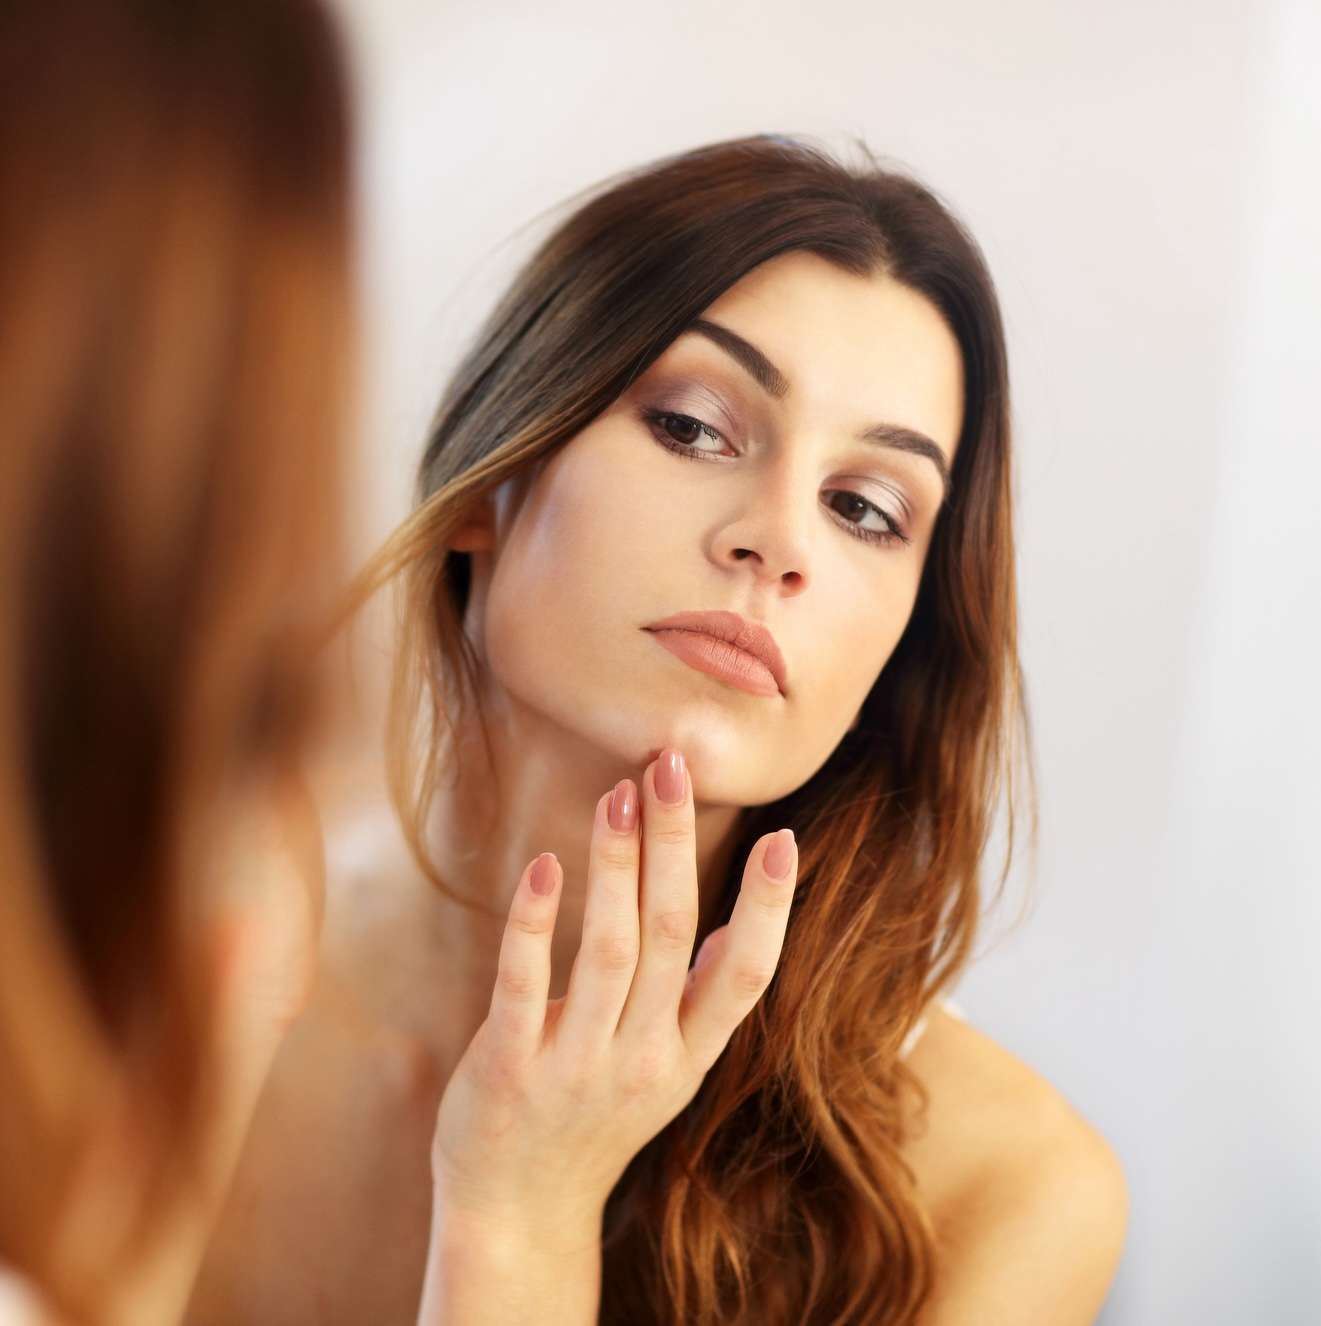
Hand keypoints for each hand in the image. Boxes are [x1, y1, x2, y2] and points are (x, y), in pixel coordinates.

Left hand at [429, 747, 798, 1241]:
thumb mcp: (666, 1072)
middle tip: (671, 766)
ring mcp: (576, 1067)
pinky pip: (523, 986)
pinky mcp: (508, 1069)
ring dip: (616, 865)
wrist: (516, 1212)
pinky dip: (537, 923)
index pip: (746, 976)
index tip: (783, 839)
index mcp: (687, 1054)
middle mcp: (642, 1059)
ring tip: (618, 792)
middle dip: (675, 846)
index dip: (769, 909)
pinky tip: (545, 865)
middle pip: (672, 937)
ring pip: (609, 950)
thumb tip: (745, 930)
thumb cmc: (595, 1120)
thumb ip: (701, 1002)